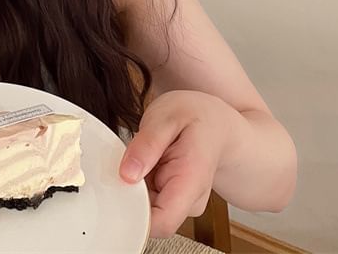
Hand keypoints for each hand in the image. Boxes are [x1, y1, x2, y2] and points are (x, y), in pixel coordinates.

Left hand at [117, 90, 235, 237]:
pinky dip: (138, 181)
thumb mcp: (167, 117)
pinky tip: (147, 162)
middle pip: (148, 216)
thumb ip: (148, 144)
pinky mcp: (172, 199)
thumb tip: (127, 175)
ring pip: (144, 206)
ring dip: (134, 184)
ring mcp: (181, 202)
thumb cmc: (196, 116)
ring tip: (145, 155)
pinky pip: (146, 197)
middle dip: (130, 191)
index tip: (120, 191)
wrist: (217, 123)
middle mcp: (189, 199)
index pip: (163, 222)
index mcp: (191, 181)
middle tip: (133, 158)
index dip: (135, 214)